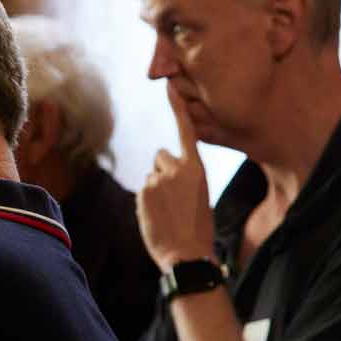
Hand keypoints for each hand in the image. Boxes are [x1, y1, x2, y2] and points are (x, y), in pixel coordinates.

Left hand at [137, 81, 216, 269]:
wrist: (186, 253)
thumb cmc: (197, 227)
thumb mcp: (199, 194)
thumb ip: (182, 177)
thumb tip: (161, 171)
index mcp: (196, 167)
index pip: (185, 131)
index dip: (177, 108)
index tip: (169, 86)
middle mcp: (175, 168)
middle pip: (161, 157)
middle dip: (163, 170)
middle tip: (174, 196)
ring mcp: (156, 180)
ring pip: (151, 176)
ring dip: (155, 187)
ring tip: (168, 210)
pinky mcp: (142, 192)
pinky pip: (143, 190)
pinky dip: (147, 200)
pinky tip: (158, 216)